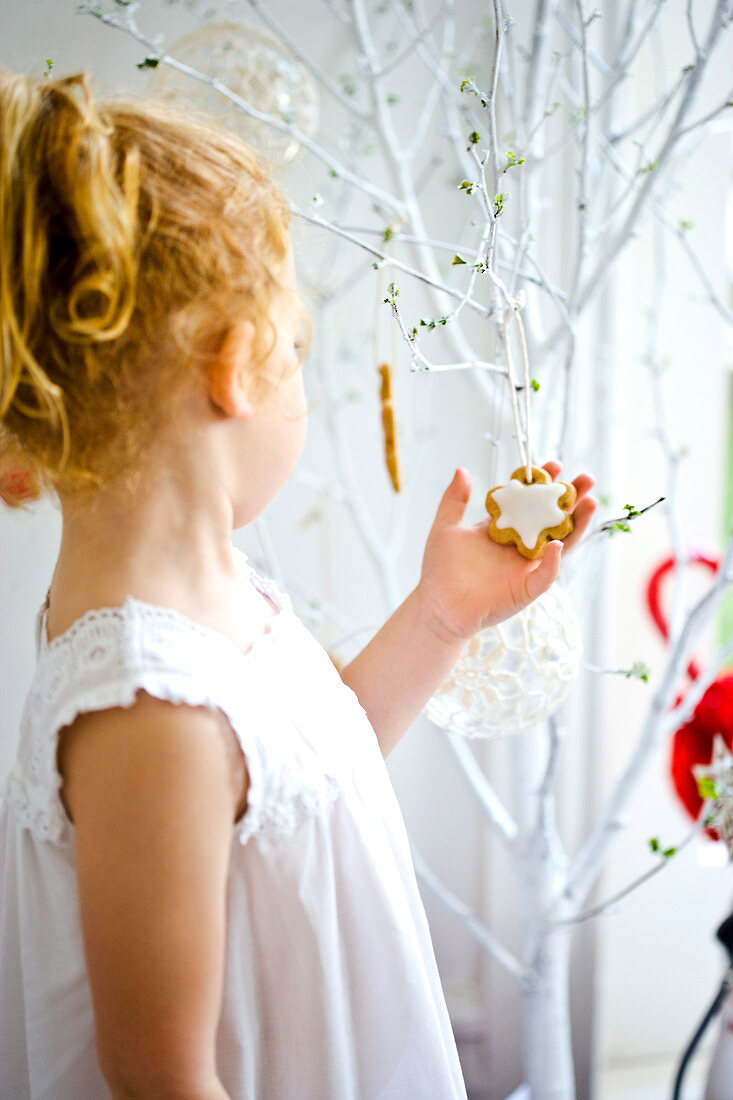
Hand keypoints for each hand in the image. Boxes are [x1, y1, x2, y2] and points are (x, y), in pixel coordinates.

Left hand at [416, 462, 596, 643]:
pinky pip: (546, 575)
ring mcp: (527, 567)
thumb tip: (462, 470)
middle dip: (571, 499)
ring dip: (577, 525)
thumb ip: (454, 500)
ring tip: (590, 502)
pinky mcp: (527, 589)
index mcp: (506, 527)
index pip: (530, 501)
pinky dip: (553, 561)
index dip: (543, 484)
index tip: (553, 465)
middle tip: (586, 479)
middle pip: (554, 519)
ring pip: (561, 543)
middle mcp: (522, 544)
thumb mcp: (446, 528)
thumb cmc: (441, 569)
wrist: (438, 606)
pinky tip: (557, 544)